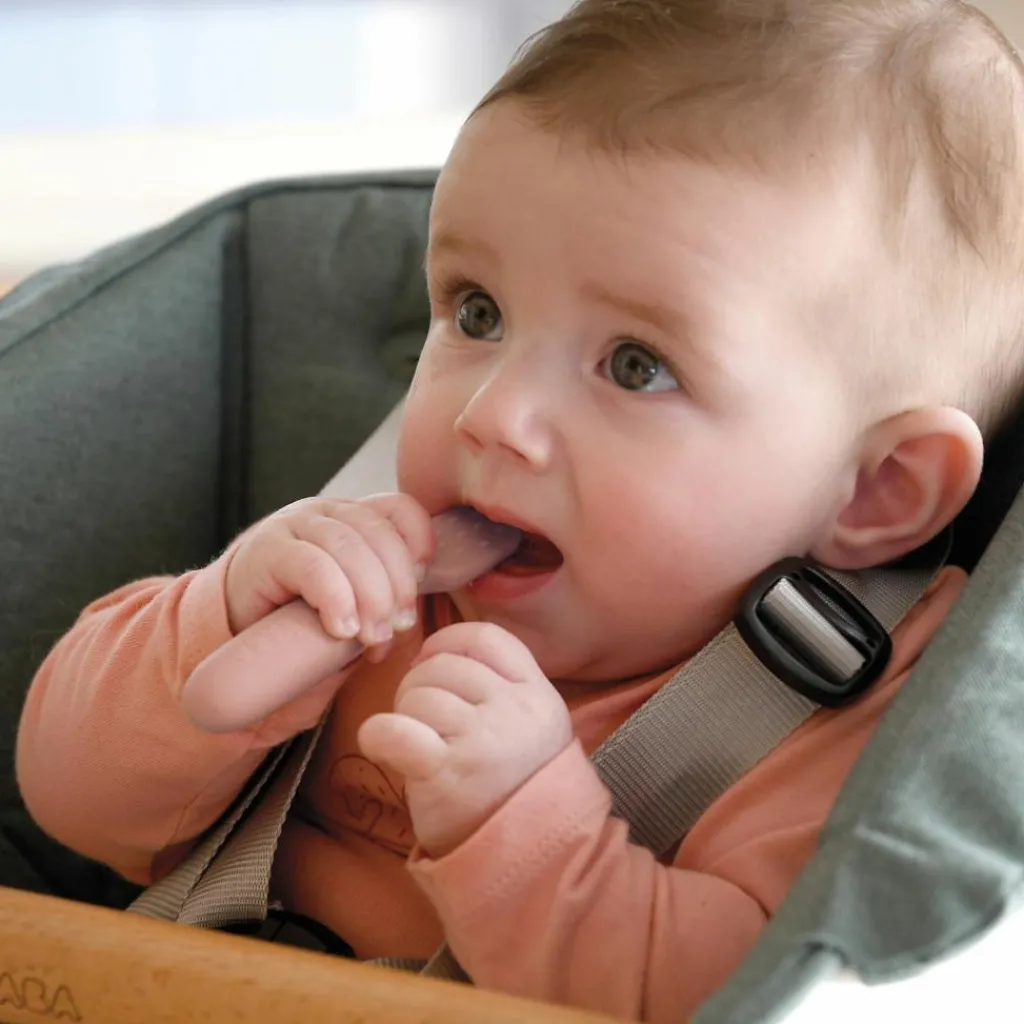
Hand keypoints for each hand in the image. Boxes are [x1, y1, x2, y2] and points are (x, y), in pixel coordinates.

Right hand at [224, 494, 432, 649]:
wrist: (237, 620)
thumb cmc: (304, 611)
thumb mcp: (351, 599)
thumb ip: (381, 595)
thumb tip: (411, 618)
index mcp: (354, 516)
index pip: (398, 509)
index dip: (418, 540)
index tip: (424, 578)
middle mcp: (327, 512)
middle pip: (378, 533)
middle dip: (397, 585)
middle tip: (398, 628)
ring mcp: (296, 525)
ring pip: (349, 548)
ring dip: (370, 597)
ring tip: (372, 638)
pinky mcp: (270, 549)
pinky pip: (313, 566)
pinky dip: (335, 599)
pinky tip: (341, 629)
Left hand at [358, 622, 573, 857]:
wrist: (528, 858)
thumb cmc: (515, 786)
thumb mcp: (532, 724)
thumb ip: (500, 684)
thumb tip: (435, 652)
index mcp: (537, 693)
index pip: (484, 638)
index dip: (447, 644)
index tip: (432, 665)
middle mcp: (514, 710)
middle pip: (442, 665)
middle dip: (418, 684)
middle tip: (421, 719)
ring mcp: (482, 740)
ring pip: (417, 695)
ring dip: (404, 715)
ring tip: (415, 744)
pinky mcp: (446, 772)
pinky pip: (394, 729)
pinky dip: (378, 735)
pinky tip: (385, 748)